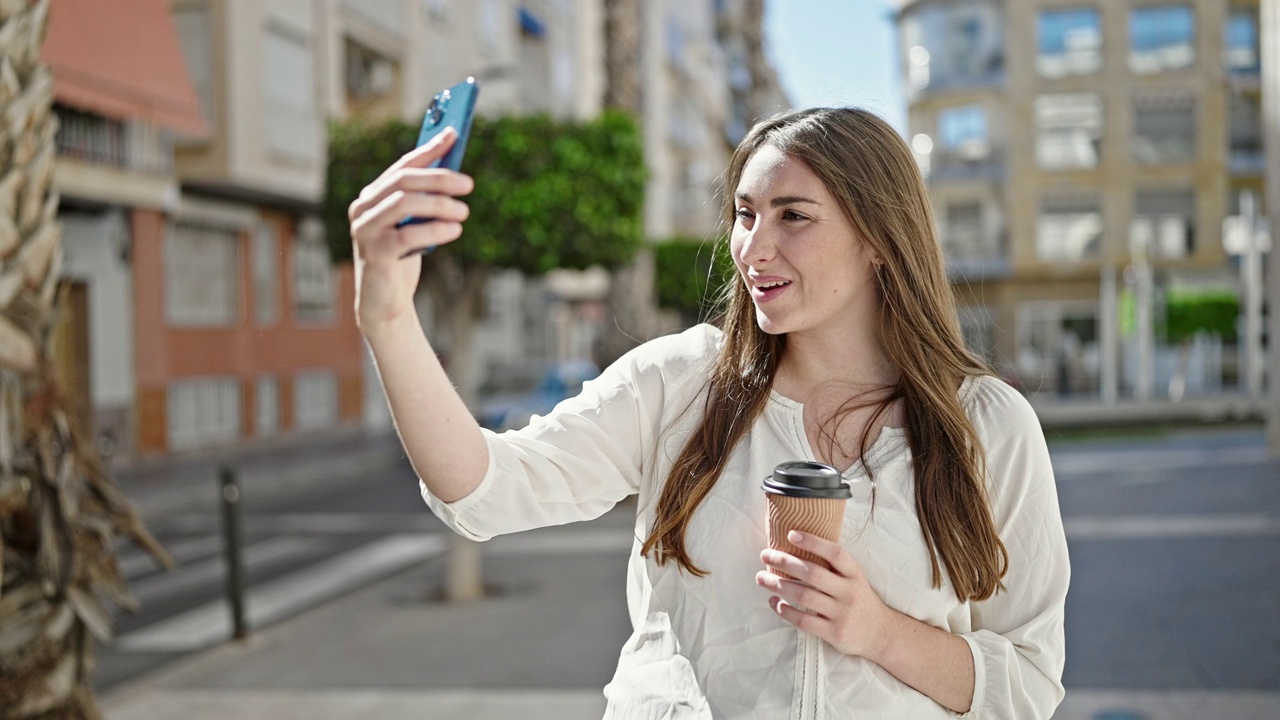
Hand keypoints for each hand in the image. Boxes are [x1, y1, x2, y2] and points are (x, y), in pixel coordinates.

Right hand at [348, 127, 474, 333]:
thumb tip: (455, 172)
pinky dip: (436, 229)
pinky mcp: (374, 253)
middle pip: (404, 181)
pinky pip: (408, 234)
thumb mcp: (414, 224)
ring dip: (440, 204)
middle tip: (468, 184)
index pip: (402, 165)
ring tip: (465, 211)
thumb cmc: (402, 258)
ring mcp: (365, 230)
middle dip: (439, 178)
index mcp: (372, 197)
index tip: (454, 135)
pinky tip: (455, 229)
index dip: (429, 149)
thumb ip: (425, 200)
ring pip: (404, 203)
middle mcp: (363, 208)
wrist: (385, 301)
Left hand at [756, 530, 894, 658]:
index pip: (835, 553)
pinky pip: (804, 620)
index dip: (813, 542)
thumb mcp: (854, 578)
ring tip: (761, 578)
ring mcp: (842, 614)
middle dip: (785, 562)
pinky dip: (785, 610)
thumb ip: (834, 566)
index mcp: (854, 574)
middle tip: (765, 554)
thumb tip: (797, 547)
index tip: (791, 534)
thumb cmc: (859, 599)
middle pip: (813, 573)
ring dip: (778, 585)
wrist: (881, 634)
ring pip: (804, 596)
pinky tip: (774, 602)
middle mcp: (849, 592)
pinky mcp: (834, 633)